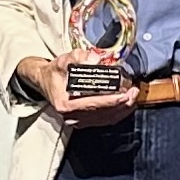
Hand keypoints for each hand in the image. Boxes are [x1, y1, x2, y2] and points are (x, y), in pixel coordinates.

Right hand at [15, 54, 135, 125]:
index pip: (93, 105)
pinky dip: (118, 112)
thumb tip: (95, 59)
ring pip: (106, 119)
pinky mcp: (84, 121)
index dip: (111, 101)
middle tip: (134, 91)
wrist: (45, 81)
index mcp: (66, 105)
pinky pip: (105, 120)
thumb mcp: (62, 60)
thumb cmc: (54, 73)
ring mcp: (78, 121)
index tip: (125, 94)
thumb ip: (78, 57)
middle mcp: (71, 117)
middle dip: (122, 104)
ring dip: (123, 109)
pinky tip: (126, 104)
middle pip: (103, 114)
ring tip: (134, 96)